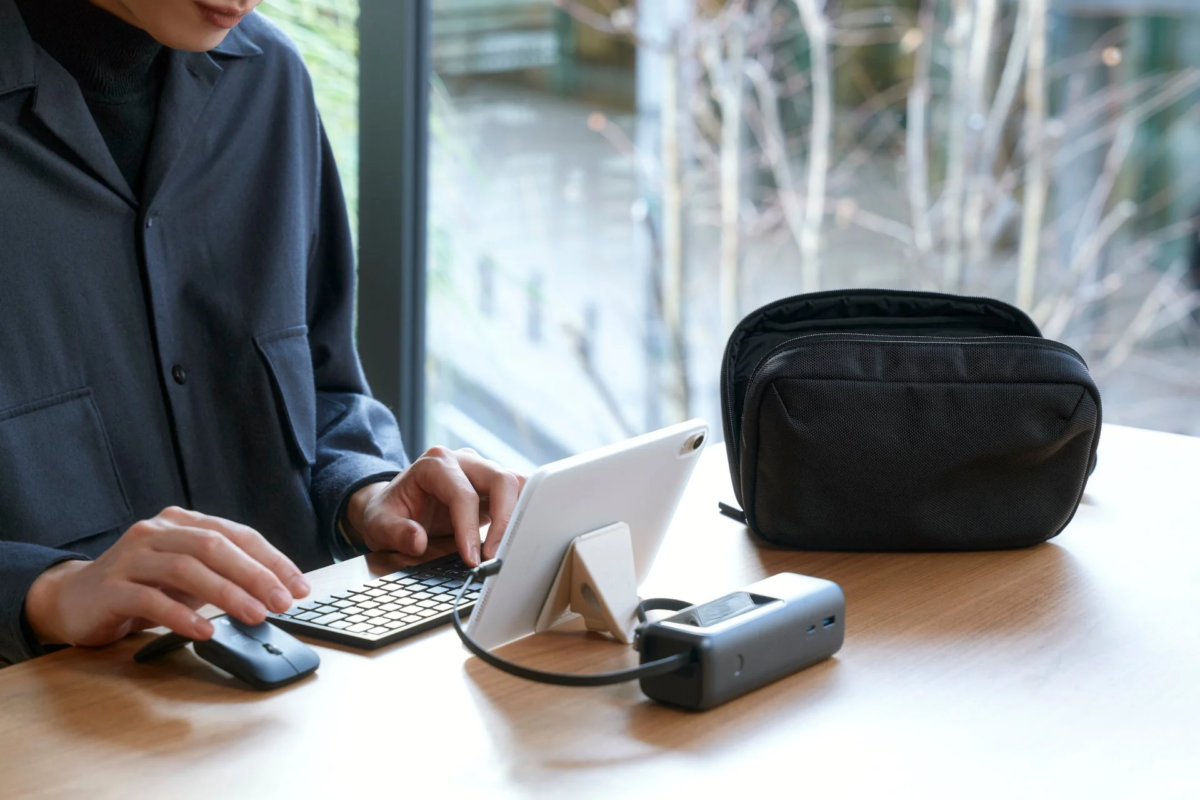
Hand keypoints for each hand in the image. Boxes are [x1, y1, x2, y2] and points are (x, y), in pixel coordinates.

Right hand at [24, 507, 310, 646]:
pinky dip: (182, 615)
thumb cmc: (143, 586)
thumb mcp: (189, 576)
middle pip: (214, 547)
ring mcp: (131, 557)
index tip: (299, 586)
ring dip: (226, 593)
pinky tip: (204, 631)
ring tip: (254, 615)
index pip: (237, 535)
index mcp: (183, 522)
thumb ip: (224, 575)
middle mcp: (157, 532)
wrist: (75, 600)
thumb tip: (276, 592)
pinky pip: (151, 599)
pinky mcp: (110, 588)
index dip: (272, 560)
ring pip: (186, 568)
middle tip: (282, 602)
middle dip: (255, 575)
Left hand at [345, 447, 525, 566]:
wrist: (394, 504)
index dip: (470, 528)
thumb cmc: (389, 512)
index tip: (472, 559)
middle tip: (496, 555)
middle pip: (500, 480)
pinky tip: (512, 538)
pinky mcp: (492, 486)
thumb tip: (418, 541)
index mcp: (435, 464)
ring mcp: (481, 471)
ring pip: (516, 483)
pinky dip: (520, 514)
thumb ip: (396, 532)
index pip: (464, 494)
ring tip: (508, 547)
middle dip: (504, 520)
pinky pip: (518, 493)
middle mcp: (463, 461)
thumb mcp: (379, 524)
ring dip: (518, 515)